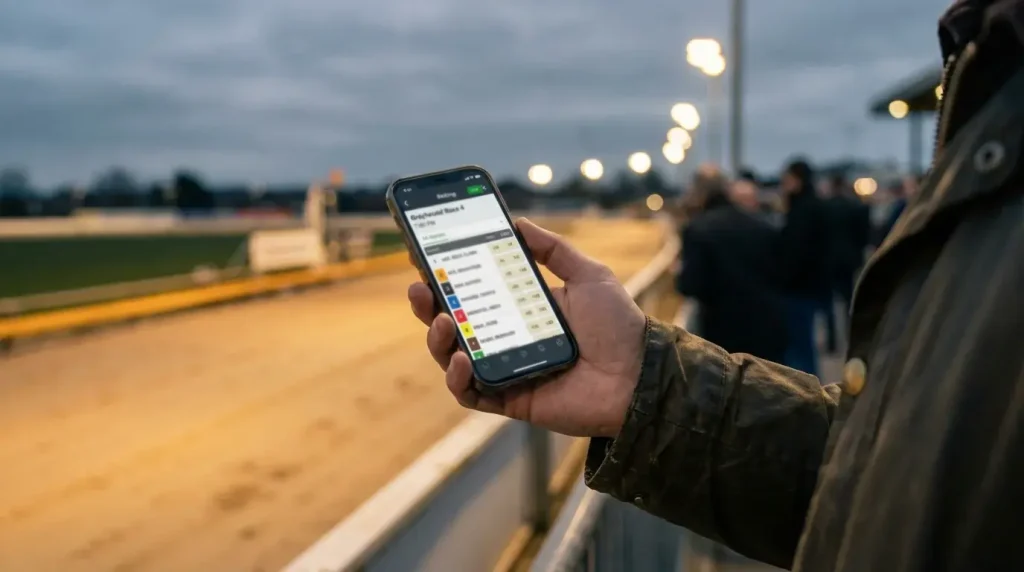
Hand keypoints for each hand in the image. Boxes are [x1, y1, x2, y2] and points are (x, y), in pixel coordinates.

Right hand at [407, 218, 645, 436]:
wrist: (640, 376)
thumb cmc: (618, 325)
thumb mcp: (588, 274)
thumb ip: (553, 249)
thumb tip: (518, 222)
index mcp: (521, 309)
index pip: (473, 291)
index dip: (446, 277)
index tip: (425, 257)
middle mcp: (507, 339)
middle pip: (453, 323)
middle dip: (428, 305)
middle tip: (420, 286)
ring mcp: (506, 370)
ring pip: (453, 357)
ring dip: (436, 339)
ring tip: (440, 320)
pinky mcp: (509, 400)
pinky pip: (471, 393)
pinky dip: (458, 379)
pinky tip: (461, 360)